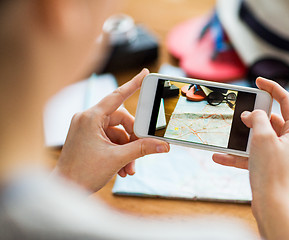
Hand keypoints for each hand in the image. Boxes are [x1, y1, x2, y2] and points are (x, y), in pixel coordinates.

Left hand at [55, 69, 169, 192]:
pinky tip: (123, 168)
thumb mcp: (117, 159)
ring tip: (130, 168)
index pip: (117, 96)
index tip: (145, 73)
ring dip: (127, 150)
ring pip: (117, 133)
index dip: (133, 84)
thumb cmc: (83, 173)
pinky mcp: (88, 138)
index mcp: (90, 117)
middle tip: (143, 150)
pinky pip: (110, 139)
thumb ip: (142, 149)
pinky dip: (119, 152)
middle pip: (121, 120)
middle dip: (133, 138)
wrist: (65, 189)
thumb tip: (162, 145)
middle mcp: (87, 119)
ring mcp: (87, 128)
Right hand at [212, 77, 288, 238]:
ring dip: (243, 137)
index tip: (258, 81)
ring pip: (261, 138)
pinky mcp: (272, 166)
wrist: (271, 205)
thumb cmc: (271, 170)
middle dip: (253, 117)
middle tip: (240, 113)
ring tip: (228, 135)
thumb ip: (257, 119)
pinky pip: (254, 155)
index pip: (286, 100)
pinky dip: (239, 154)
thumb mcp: (262, 137)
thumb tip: (251, 115)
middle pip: (272, 120)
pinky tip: (220, 156)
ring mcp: (282, 154)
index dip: (272, 87)